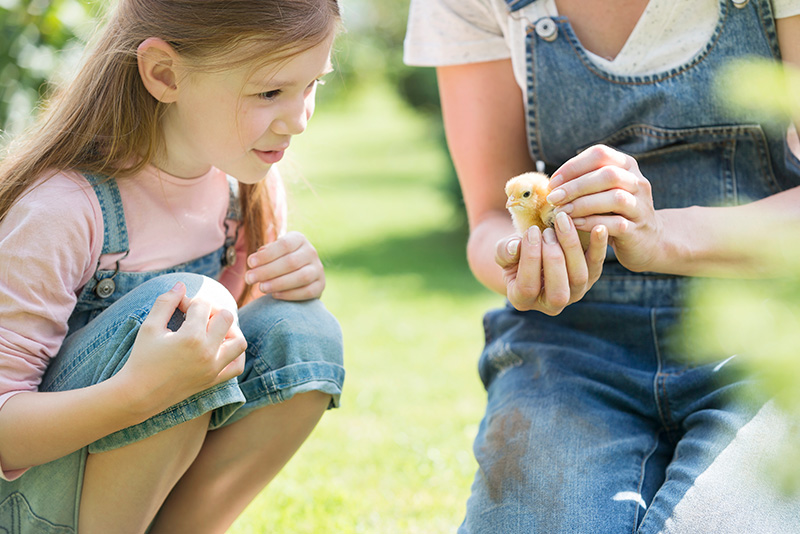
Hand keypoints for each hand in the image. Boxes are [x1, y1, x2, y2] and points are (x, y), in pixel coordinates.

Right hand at [117, 282, 246, 414]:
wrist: (138, 394)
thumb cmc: (141, 358)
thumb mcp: (149, 326)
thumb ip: (166, 302)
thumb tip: (181, 284)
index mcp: (191, 337)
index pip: (202, 305)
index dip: (188, 301)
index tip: (177, 307)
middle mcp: (207, 352)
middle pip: (226, 317)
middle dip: (211, 310)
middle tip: (195, 316)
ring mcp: (213, 368)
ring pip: (239, 341)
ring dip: (229, 331)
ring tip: (211, 330)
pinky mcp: (213, 380)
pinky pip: (237, 365)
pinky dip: (235, 354)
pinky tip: (221, 347)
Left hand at [245, 231, 324, 300]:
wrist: (298, 275)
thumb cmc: (278, 261)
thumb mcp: (272, 252)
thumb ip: (264, 254)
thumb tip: (255, 258)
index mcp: (298, 239)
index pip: (284, 245)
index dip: (266, 255)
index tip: (250, 263)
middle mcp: (311, 252)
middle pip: (291, 262)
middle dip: (267, 271)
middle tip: (249, 279)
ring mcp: (318, 269)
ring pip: (301, 277)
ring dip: (278, 284)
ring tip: (261, 288)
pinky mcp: (320, 285)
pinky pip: (307, 291)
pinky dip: (290, 294)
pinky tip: (275, 295)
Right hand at [496, 212, 607, 314]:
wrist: (534, 249)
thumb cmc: (515, 252)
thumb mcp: (503, 251)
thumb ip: (504, 251)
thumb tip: (514, 247)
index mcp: (523, 300)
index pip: (528, 288)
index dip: (530, 259)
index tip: (531, 232)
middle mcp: (551, 304)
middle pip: (558, 292)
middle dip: (553, 258)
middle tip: (547, 231)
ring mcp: (574, 293)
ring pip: (579, 277)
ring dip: (571, 248)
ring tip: (562, 222)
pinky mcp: (590, 278)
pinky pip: (596, 264)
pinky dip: (599, 247)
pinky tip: (599, 228)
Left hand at [547, 145, 662, 272]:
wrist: (646, 240)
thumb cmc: (614, 212)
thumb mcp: (601, 191)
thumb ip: (583, 182)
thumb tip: (552, 183)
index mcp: (627, 165)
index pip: (600, 154)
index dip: (573, 166)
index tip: (552, 182)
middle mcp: (638, 182)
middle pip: (608, 175)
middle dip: (576, 186)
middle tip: (553, 198)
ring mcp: (641, 206)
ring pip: (615, 198)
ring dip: (583, 204)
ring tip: (561, 212)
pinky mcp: (638, 230)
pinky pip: (616, 223)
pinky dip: (593, 223)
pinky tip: (575, 224)